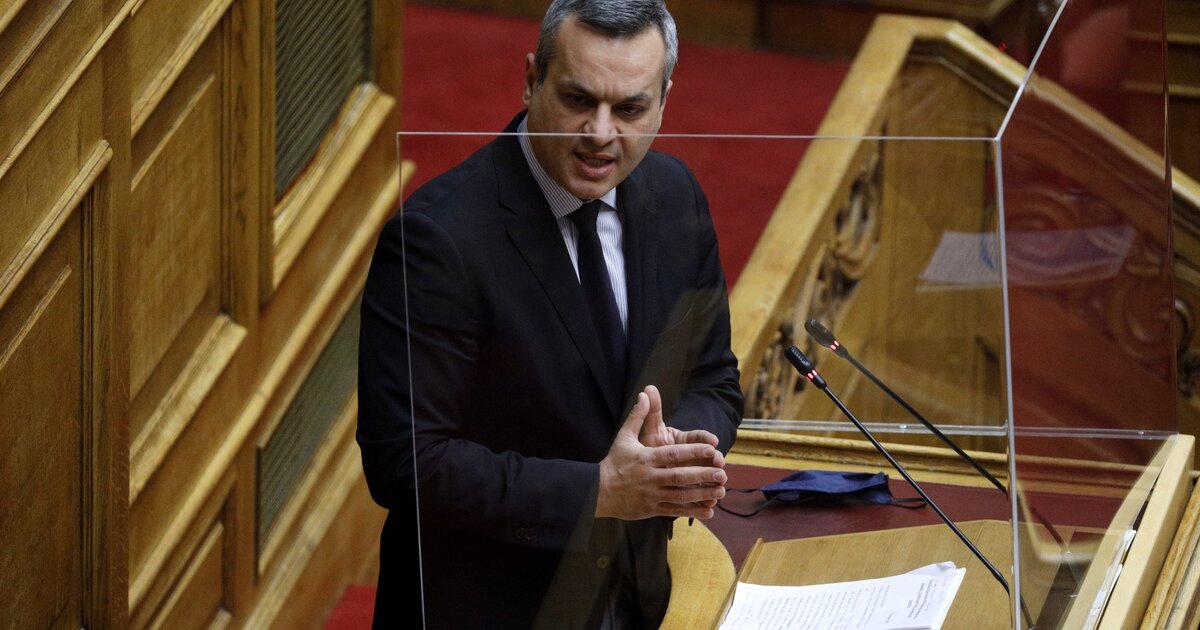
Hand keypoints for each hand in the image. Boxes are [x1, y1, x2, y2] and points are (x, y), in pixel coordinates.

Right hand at [595, 391, 726, 520]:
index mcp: (646, 458)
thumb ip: (637, 416)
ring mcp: (651, 495)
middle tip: (722, 473)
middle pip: (680, 476)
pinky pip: (675, 511)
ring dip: (702, 494)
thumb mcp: (623, 436)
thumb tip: (645, 394)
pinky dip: (692, 512)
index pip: (673, 454)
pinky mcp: (651, 509)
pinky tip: (709, 512)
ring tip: (720, 492)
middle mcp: (650, 477)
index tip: (711, 449)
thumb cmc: (614, 462)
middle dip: (702, 475)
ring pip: (680, 495)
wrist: (597, 490)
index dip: (693, 451)